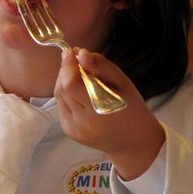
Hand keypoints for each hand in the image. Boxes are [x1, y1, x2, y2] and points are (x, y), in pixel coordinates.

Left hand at [54, 48, 164, 179]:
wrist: (133, 142)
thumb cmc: (131, 108)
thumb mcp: (123, 82)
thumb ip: (101, 66)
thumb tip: (80, 53)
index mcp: (99, 110)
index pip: (71, 84)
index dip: (68, 66)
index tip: (71, 52)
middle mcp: (83, 123)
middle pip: (62, 89)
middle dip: (65, 71)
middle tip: (75, 60)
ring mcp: (74, 129)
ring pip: (59, 97)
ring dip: (65, 81)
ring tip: (79, 75)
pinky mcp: (70, 132)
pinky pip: (61, 106)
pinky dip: (66, 95)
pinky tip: (79, 92)